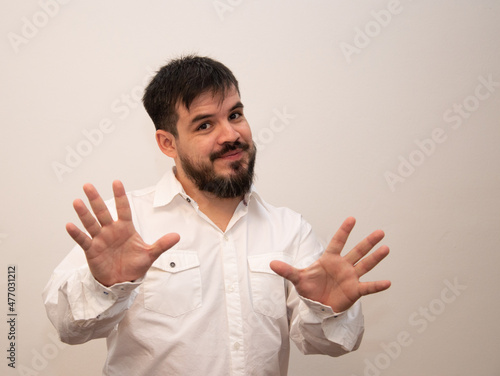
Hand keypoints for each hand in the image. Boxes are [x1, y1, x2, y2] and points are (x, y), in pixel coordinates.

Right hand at [66, 180, 179, 286]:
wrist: (122, 281)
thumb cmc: (134, 265)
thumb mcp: (150, 255)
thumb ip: (161, 244)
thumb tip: (177, 236)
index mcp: (126, 228)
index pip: (123, 209)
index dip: (120, 196)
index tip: (116, 182)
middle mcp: (111, 230)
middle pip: (103, 212)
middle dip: (96, 199)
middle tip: (88, 185)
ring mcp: (100, 239)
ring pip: (91, 223)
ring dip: (84, 213)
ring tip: (77, 201)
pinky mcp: (92, 250)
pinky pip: (83, 240)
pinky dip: (77, 233)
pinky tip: (69, 225)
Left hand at [270, 217, 389, 312]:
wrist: (317, 306)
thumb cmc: (310, 289)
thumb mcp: (298, 279)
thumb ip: (287, 270)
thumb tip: (271, 263)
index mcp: (329, 259)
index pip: (337, 242)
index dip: (344, 231)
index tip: (352, 219)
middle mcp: (342, 266)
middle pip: (356, 251)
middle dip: (367, 242)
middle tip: (380, 232)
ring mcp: (350, 277)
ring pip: (365, 265)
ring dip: (375, 258)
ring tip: (386, 248)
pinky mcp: (354, 291)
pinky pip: (368, 287)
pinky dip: (377, 286)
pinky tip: (388, 282)